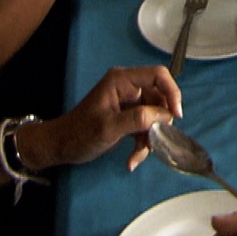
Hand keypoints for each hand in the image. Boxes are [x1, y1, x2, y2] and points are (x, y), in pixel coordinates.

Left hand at [25, 66, 181, 171]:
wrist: (61, 146)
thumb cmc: (80, 133)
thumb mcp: (109, 127)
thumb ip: (138, 119)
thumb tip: (164, 116)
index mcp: (122, 80)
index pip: (157, 75)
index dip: (171, 92)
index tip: (175, 116)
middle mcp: (127, 87)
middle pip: (159, 98)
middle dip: (158, 123)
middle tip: (155, 141)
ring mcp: (128, 102)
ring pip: (154, 116)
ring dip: (149, 138)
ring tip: (137, 156)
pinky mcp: (128, 117)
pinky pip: (145, 127)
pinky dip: (142, 144)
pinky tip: (132, 160)